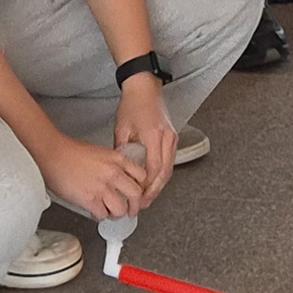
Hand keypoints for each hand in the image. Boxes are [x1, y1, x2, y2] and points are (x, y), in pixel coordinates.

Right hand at [37, 131, 151, 221]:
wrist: (54, 153)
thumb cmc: (71, 152)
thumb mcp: (100, 152)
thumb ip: (112, 164)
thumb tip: (118, 178)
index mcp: (117, 159)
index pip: (142, 175)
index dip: (141, 187)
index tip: (138, 193)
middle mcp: (113, 173)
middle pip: (136, 194)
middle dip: (134, 206)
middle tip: (131, 210)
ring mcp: (103, 187)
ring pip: (121, 209)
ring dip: (116, 214)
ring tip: (111, 213)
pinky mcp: (90, 199)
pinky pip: (102, 214)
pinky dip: (100, 216)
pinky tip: (96, 212)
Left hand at [112, 79, 179, 198]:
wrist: (145, 89)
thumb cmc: (133, 104)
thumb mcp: (121, 129)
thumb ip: (122, 151)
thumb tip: (120, 171)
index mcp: (153, 135)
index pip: (153, 168)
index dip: (146, 186)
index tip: (138, 197)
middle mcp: (166, 138)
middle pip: (164, 173)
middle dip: (154, 191)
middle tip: (143, 204)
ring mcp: (172, 138)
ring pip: (169, 169)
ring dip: (159, 185)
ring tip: (148, 197)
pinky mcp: (172, 138)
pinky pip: (169, 161)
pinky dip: (162, 174)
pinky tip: (153, 182)